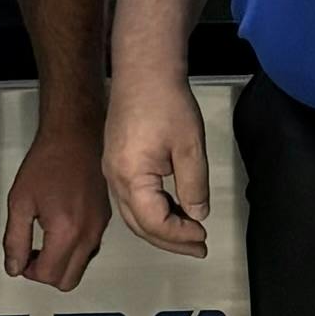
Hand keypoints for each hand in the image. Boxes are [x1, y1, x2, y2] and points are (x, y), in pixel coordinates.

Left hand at [5, 116, 111, 289]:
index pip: (48, 275)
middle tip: (32, 253)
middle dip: (46, 273)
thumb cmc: (49, 161)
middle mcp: (88, 234)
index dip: (29, 271)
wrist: (75, 135)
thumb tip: (15, 266)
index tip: (21, 257)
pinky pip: (90, 250)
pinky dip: (74, 250)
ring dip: (62, 263)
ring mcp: (100, 228)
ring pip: (81, 267)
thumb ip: (15, 240)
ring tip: (45, 240)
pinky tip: (61, 229)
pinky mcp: (105, 220)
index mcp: (67, 231)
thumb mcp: (20, 201)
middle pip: (68, 280)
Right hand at [106, 64, 209, 253]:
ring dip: (161, 228)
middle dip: (170, 240)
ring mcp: (111, 170)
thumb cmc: (167, 102)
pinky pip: (131, 198)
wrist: (143, 68)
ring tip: (189, 233)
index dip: (179, 235)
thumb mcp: (189, 147)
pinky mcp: (116, 161)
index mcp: (130, 177)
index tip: (203, 236)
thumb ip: (193, 186)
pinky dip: (153, 211)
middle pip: (139, 224)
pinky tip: (173, 210)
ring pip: (134, 214)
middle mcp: (113, 179)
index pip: (153, 222)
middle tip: (198, 247)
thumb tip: (197, 215)